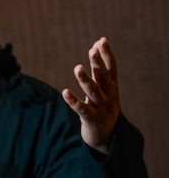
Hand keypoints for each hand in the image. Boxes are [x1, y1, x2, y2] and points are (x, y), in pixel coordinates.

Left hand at [62, 37, 119, 153]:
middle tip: (92, 50)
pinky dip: (73, 101)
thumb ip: (99, 68)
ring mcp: (101, 108)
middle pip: (103, 78)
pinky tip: (65, 92)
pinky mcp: (92, 120)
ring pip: (93, 92)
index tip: (101, 40)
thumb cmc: (103, 106)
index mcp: (112, 87)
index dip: (107, 54)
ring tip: (77, 68)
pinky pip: (82, 109)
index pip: (111, 68)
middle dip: (98, 63)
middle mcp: (109, 96)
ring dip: (85, 80)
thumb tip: (96, 44)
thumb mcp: (104, 87)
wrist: (107, 137)